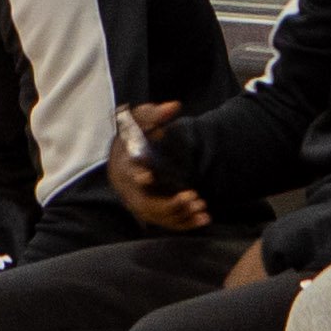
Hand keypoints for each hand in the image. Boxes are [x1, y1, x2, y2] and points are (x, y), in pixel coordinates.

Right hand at [114, 98, 211, 231]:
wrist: (127, 158)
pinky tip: (205, 219)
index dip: (139, 176)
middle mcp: (131, 191)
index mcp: (125, 168)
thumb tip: (173, 106)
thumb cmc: (135, 136)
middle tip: (192, 195)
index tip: (149, 176)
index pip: (129, 175)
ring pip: (160, 216)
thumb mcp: (141, 120)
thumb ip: (155, 114)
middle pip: (147, 204)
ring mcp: (142, 204)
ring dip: (182, 214)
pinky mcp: (154, 212)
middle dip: (169, 203)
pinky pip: (169, 222)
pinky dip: (186, 224)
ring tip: (202, 206)